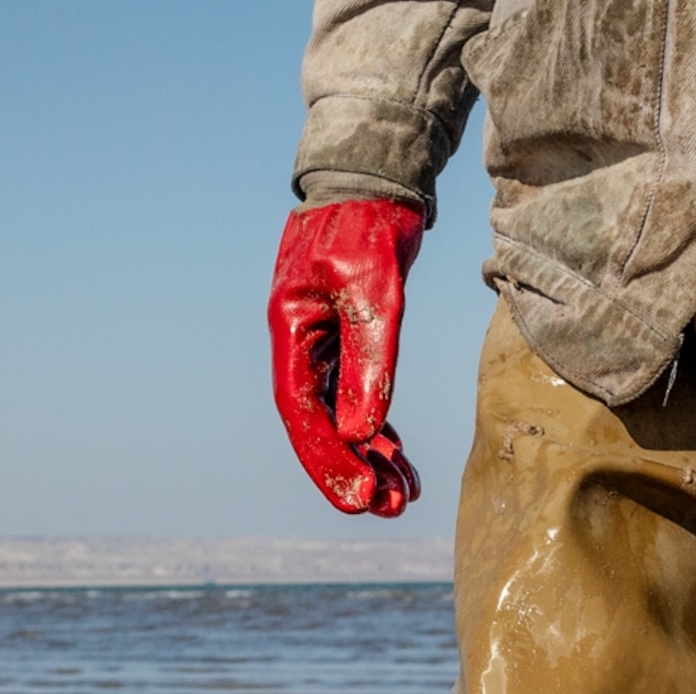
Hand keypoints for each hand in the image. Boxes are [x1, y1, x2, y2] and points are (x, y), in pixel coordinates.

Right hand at [268, 200, 425, 516]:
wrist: (376, 180)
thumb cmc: (370, 227)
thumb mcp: (375, 293)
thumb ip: (369, 362)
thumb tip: (363, 434)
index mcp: (290, 329)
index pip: (303, 412)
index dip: (328, 460)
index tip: (361, 500)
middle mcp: (299, 342)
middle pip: (319, 424)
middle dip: (352, 471)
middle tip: (389, 511)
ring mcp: (321, 342)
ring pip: (341, 416)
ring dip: (370, 459)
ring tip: (404, 499)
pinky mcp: (347, 340)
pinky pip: (358, 399)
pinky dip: (379, 432)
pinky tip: (400, 463)